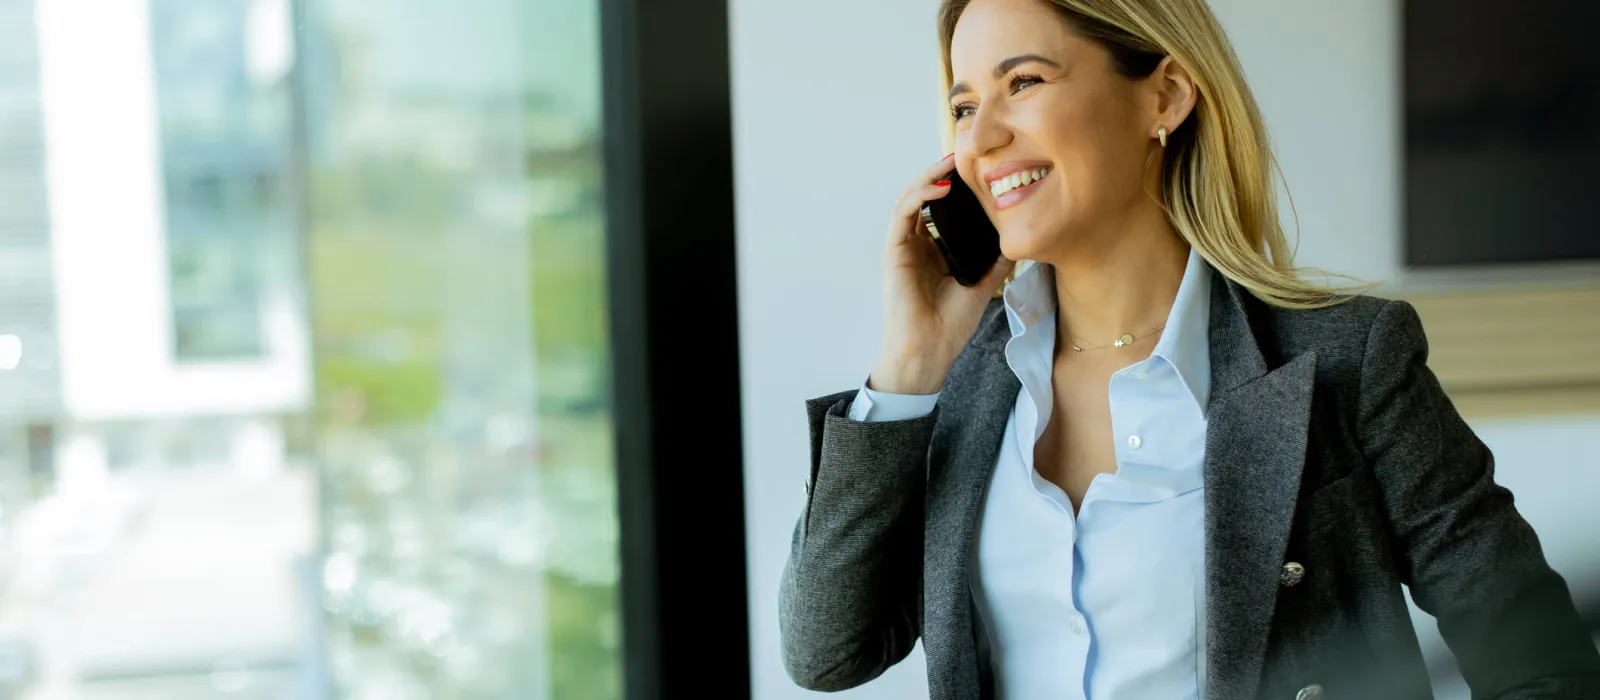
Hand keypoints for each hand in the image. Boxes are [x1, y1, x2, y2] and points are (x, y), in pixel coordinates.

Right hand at [872, 154, 1013, 394]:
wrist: (928, 352)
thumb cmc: (949, 325)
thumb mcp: (984, 285)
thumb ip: (997, 261)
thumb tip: (1020, 239)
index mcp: (935, 248)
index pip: (943, 206)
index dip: (957, 184)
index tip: (980, 167)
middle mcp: (917, 242)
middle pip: (926, 195)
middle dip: (944, 171)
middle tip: (967, 152)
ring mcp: (904, 245)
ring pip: (912, 196)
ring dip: (931, 175)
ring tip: (954, 161)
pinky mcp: (895, 251)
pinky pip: (903, 212)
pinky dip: (920, 194)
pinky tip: (943, 186)